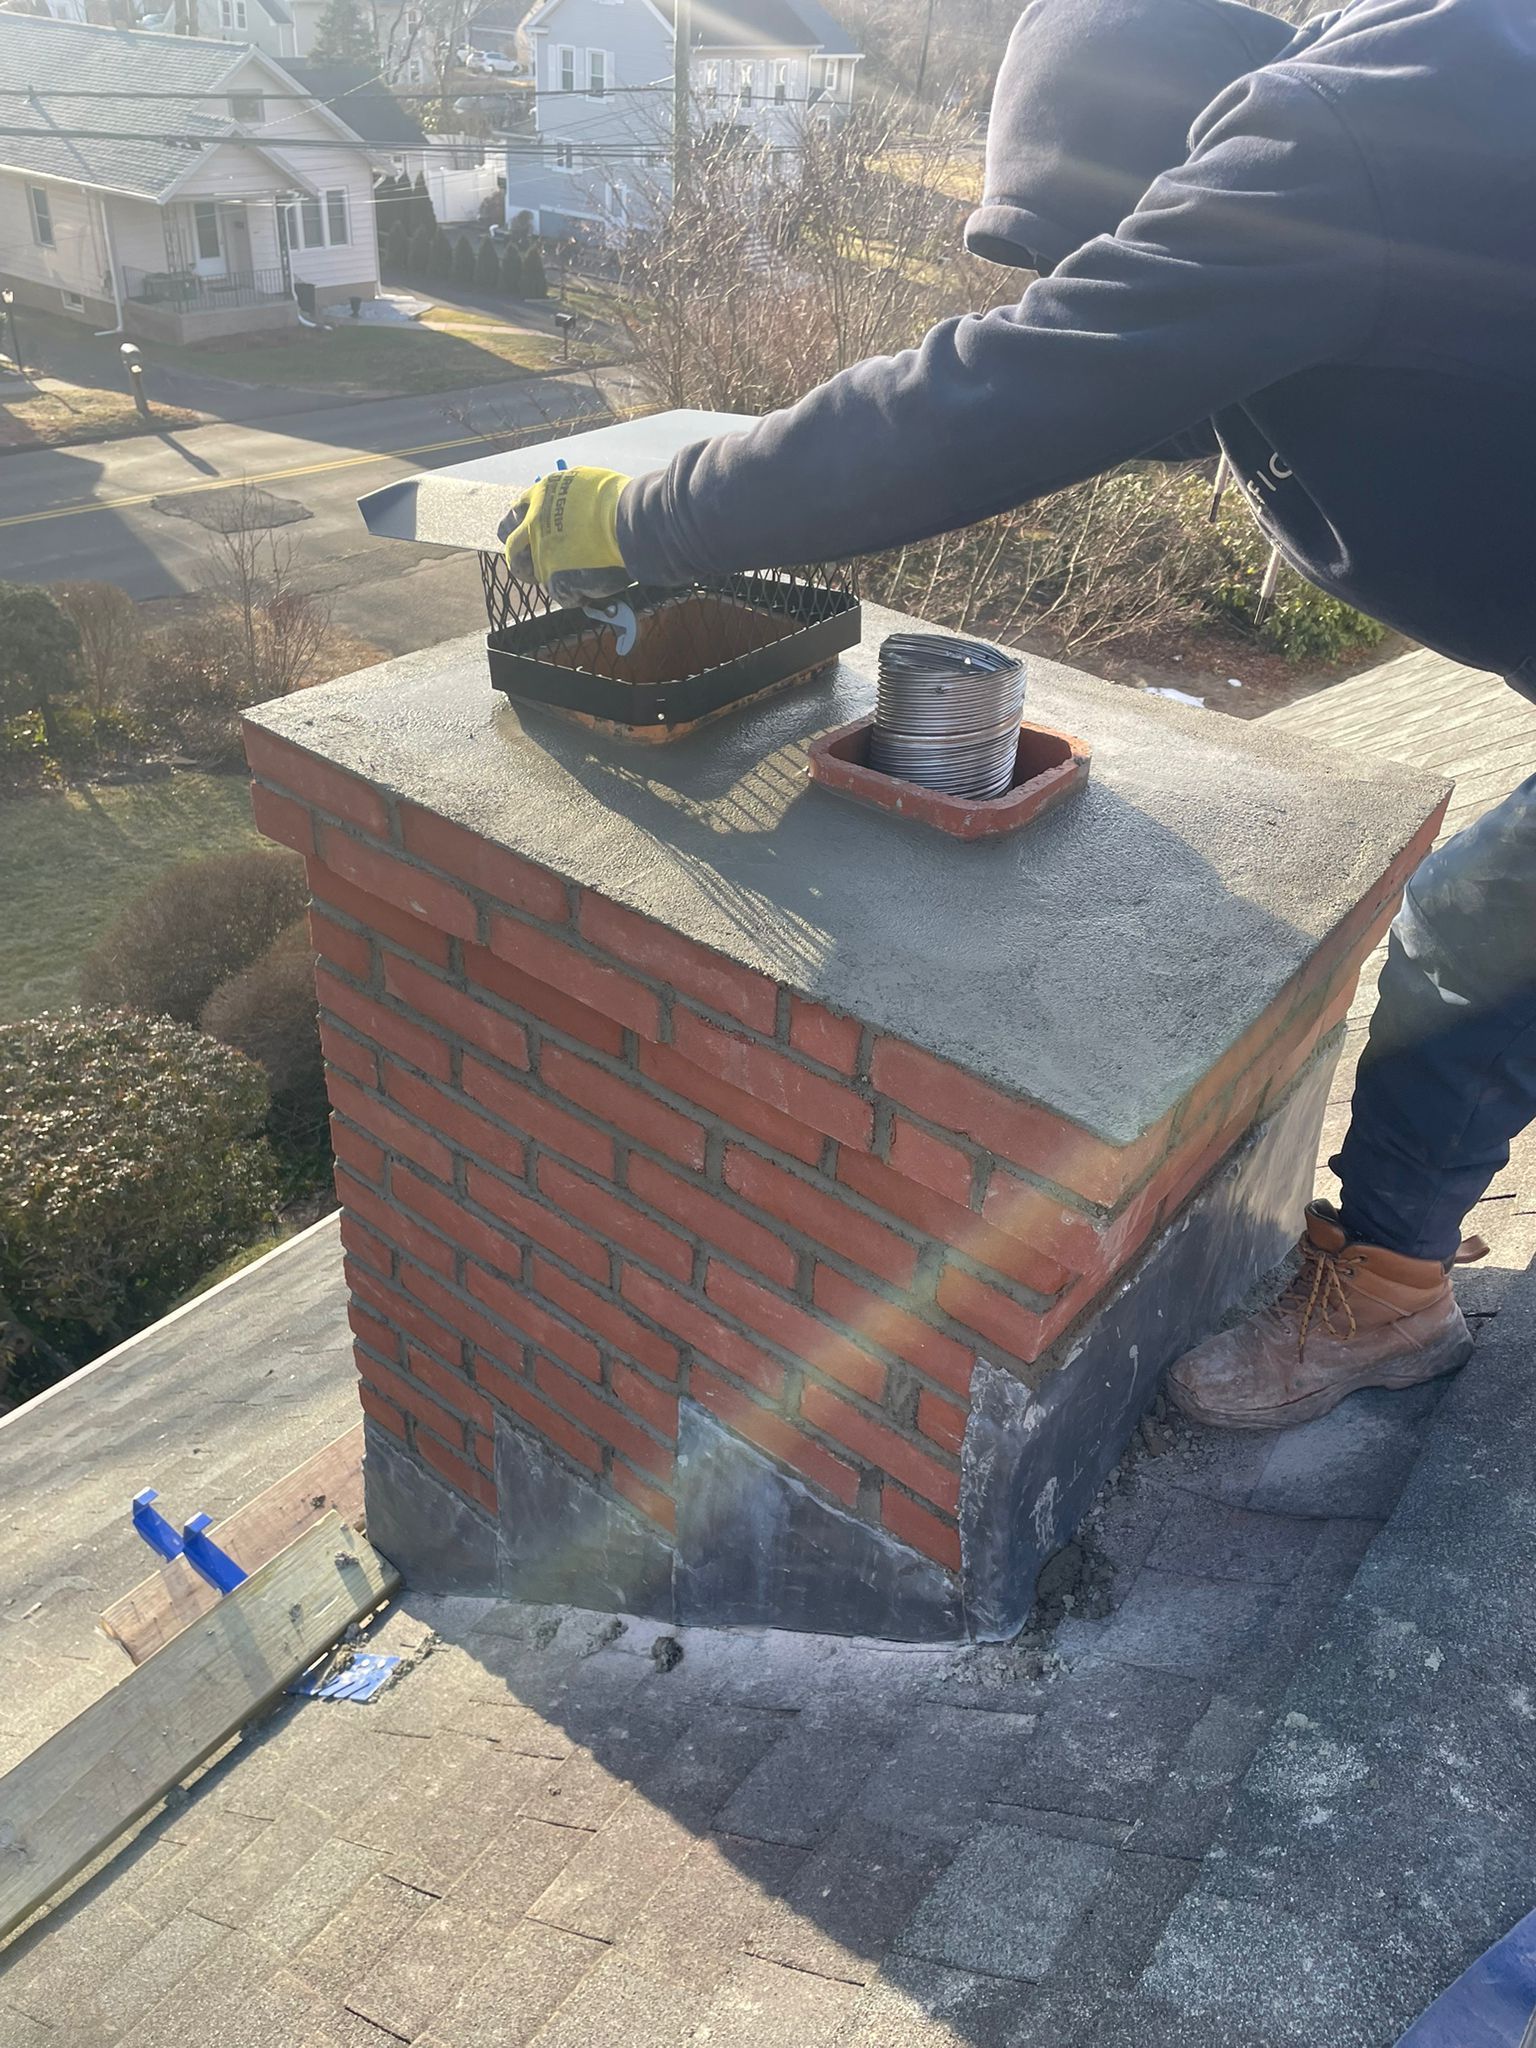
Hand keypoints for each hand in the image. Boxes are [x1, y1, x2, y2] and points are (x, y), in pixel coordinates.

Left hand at [498, 466, 631, 605]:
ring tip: (580, 576)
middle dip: (524, 561)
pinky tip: (595, 586)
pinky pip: (563, 595)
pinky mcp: (555, 578)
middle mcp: (534, 523)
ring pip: (538, 576)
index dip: (522, 530)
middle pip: (513, 550)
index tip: (532, 538)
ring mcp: (542, 553)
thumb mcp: (584, 483)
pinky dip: (579, 595)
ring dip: (556, 578)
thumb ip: (567, 499)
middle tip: (543, 567)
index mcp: (540, 495)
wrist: (631, 521)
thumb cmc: (619, 500)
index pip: (514, 516)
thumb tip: (567, 508)